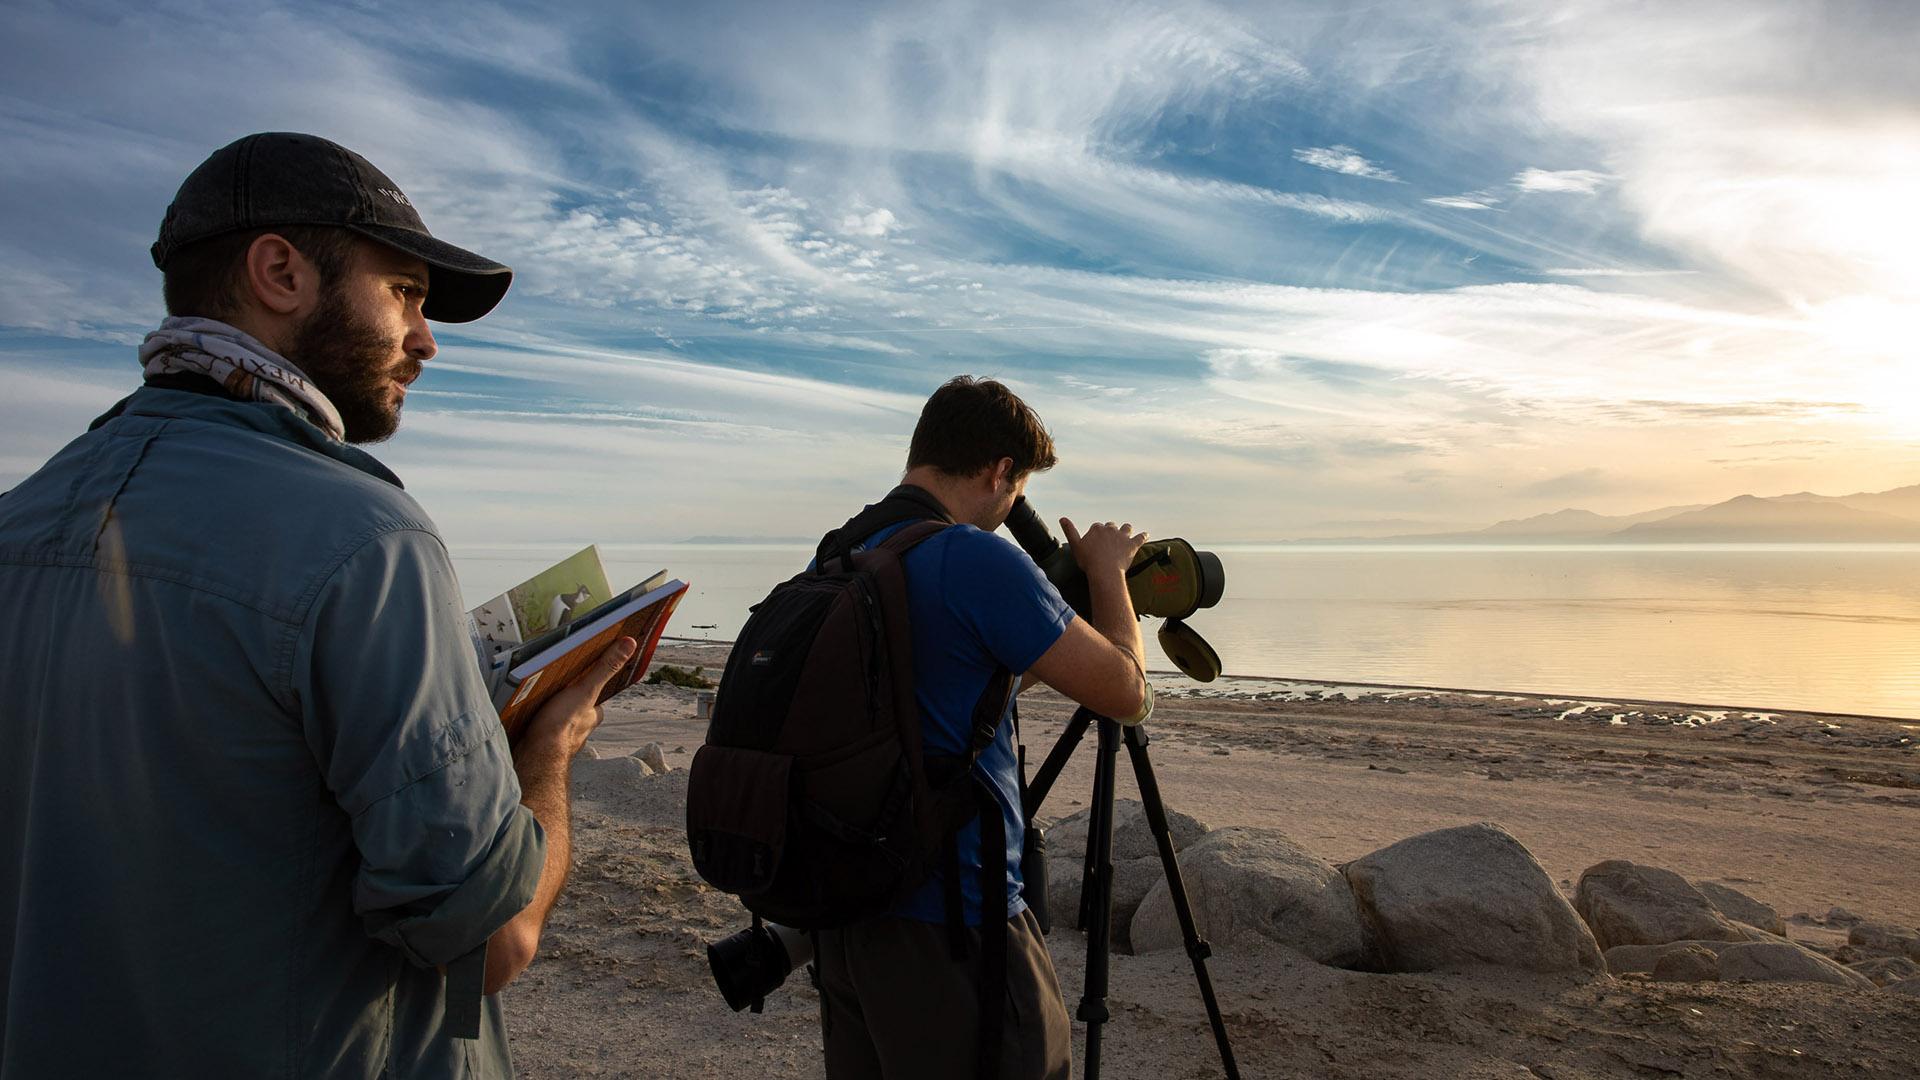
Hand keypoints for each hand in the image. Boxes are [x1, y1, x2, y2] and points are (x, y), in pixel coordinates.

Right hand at [522, 637, 636, 757]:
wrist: (535, 757)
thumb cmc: (561, 725)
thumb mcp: (586, 689)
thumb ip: (606, 667)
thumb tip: (629, 645)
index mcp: (593, 716)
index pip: (593, 694)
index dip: (584, 682)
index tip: (573, 673)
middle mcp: (581, 729)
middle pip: (575, 704)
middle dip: (563, 696)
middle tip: (549, 683)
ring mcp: (562, 737)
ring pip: (557, 717)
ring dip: (548, 708)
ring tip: (535, 697)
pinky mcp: (542, 744)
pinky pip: (541, 727)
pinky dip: (535, 720)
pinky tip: (527, 714)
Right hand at [1061, 517, 1147, 580]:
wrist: (1104, 571)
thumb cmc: (1088, 561)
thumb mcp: (1075, 546)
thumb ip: (1069, 531)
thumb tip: (1062, 518)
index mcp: (1097, 529)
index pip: (1097, 527)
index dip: (1096, 533)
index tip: (1095, 541)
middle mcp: (1110, 529)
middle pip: (1111, 526)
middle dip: (1110, 531)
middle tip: (1109, 540)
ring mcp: (1122, 536)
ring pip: (1126, 527)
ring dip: (1126, 529)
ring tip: (1126, 532)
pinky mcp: (1132, 545)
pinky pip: (1140, 537)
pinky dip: (1143, 536)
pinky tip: (1145, 535)